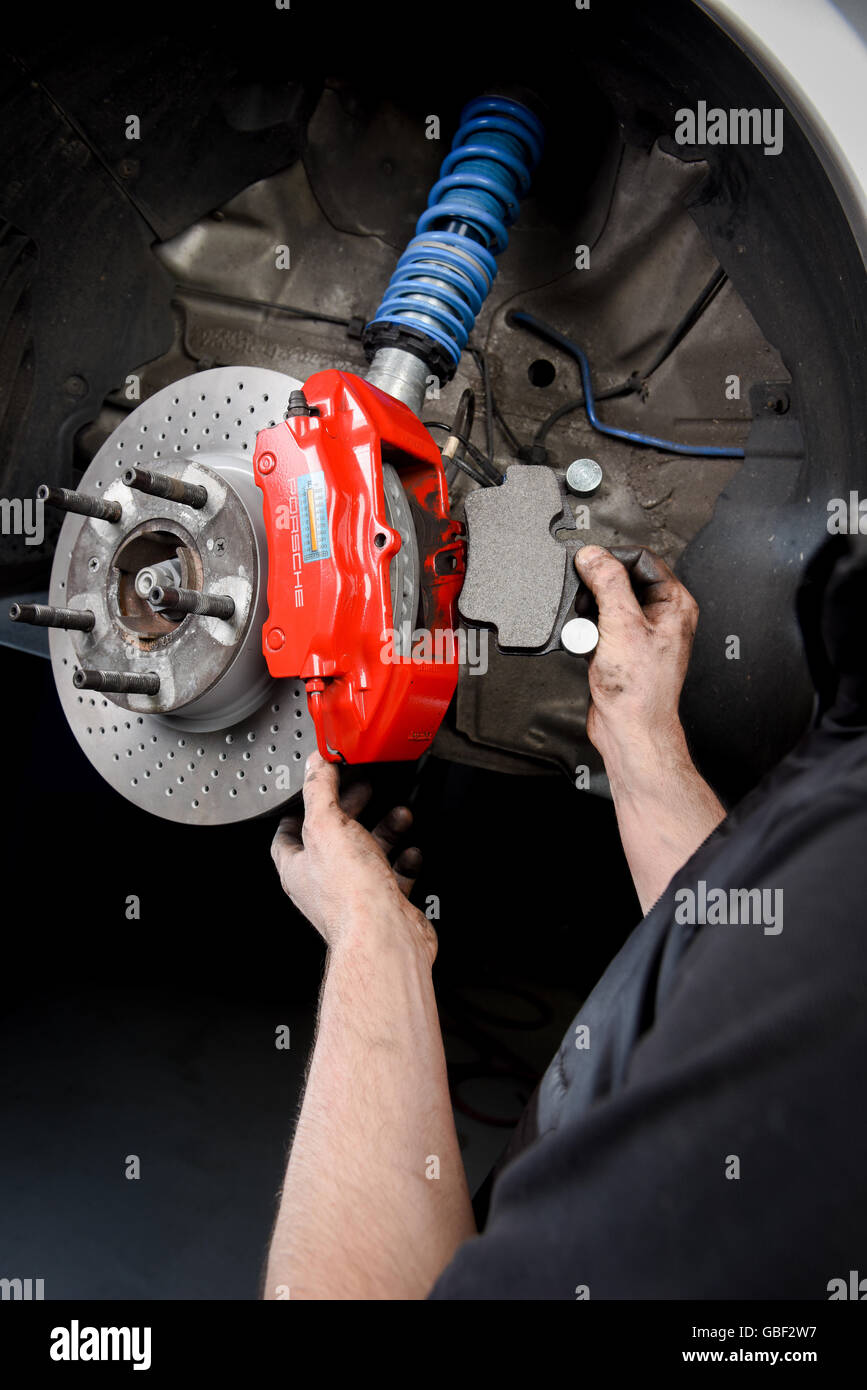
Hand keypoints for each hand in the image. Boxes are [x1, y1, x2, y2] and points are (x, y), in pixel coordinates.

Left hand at [271, 751, 434, 957]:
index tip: (318, 784)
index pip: (288, 832)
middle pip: (334, 837)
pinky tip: (411, 850)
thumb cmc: (350, 894)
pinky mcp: (385, 904)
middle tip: (365, 788)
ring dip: (385, 830)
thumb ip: (319, 789)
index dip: (300, 806)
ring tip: (400, 813)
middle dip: (351, 809)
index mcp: (299, 866)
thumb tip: (315, 763)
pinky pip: (396, 875)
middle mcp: (324, 883)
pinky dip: (405, 859)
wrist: (385, 938)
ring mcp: (356, 894)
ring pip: (369, 853)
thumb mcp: (326, 825)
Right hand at [574, 544, 698, 763]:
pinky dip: (587, 633)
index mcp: (674, 602)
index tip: (587, 566)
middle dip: (597, 591)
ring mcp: (642, 633)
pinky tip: (587, 646)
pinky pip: (600, 626)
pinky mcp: (622, 648)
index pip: (641, 558)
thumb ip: (607, 583)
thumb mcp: (621, 624)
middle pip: (621, 579)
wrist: (630, 729)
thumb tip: (593, 555)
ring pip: (607, 603)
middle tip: (586, 603)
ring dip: (590, 614)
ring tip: (588, 631)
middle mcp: (662, 615)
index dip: (611, 559)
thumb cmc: (639, 690)